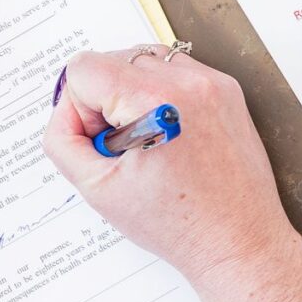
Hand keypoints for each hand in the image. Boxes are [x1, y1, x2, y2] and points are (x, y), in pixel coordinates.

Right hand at [44, 49, 301, 301]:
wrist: (239, 242)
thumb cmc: (177, 225)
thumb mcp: (97, 189)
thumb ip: (63, 141)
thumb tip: (65, 112)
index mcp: (155, 101)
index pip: (84, 70)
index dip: (78, 110)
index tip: (99, 144)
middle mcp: (188, 81)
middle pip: (112, 59)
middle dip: (104, 101)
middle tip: (121, 148)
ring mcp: (212, 82)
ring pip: (142, 60)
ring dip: (131, 93)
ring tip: (145, 140)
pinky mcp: (227, 91)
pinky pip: (175, 71)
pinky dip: (160, 95)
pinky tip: (167, 135)